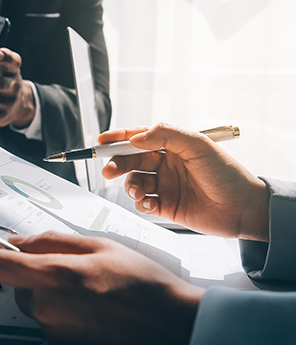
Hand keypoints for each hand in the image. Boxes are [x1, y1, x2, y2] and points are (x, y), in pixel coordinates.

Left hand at [0, 232, 202, 344]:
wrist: (176, 333)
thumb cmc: (145, 285)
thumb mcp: (101, 246)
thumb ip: (52, 241)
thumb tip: (17, 241)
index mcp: (53, 275)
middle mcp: (47, 308)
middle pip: (19, 288)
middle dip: (38, 278)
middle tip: (76, 274)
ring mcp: (54, 335)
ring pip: (38, 309)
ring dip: (55, 300)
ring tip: (95, 297)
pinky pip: (53, 330)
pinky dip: (67, 322)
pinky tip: (98, 318)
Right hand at [100, 124, 269, 240]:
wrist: (243, 209)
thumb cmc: (226, 174)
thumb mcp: (198, 145)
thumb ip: (166, 135)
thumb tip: (136, 137)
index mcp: (173, 146)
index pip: (140, 138)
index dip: (119, 138)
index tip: (102, 142)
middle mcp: (167, 165)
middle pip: (132, 161)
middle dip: (117, 164)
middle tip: (108, 171)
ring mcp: (165, 186)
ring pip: (134, 183)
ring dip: (131, 187)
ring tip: (140, 192)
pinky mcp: (166, 207)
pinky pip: (143, 204)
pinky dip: (141, 204)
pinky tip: (151, 205)